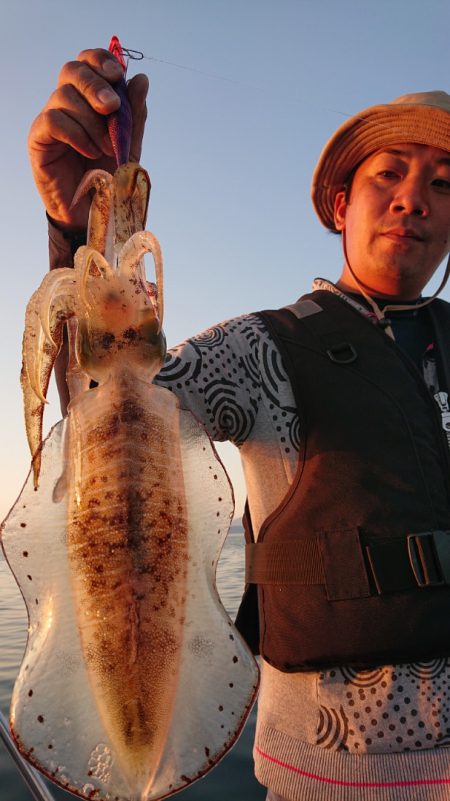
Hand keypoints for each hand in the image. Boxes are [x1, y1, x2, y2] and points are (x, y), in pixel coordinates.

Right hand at [28, 48, 148, 230]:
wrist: (94, 211)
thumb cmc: (108, 177)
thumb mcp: (128, 146)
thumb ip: (133, 116)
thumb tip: (141, 79)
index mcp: (89, 98)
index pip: (89, 62)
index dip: (101, 60)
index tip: (117, 75)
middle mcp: (68, 103)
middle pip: (72, 70)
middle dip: (95, 84)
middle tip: (112, 107)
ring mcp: (51, 118)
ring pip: (65, 96)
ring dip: (91, 121)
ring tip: (105, 148)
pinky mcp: (39, 138)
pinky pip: (54, 120)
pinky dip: (77, 134)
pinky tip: (90, 153)